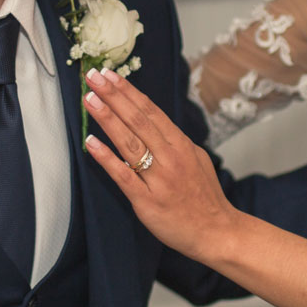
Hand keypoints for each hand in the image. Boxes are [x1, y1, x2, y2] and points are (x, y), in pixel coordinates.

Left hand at [81, 67, 246, 265]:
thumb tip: (153, 123)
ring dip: (108, 118)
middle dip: (113, 96)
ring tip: (89, 100)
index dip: (128, 91)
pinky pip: (123, 176)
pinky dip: (106, 158)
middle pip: (137, 120)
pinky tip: (91, 142)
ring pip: (129, 142)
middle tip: (94, 76)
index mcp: (181, 144)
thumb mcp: (196, 159)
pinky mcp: (147, 201)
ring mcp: (158, 179)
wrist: (217, 232)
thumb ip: (174, 142)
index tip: (110, 75)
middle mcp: (170, 157)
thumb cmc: (204, 196)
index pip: (150, 111)